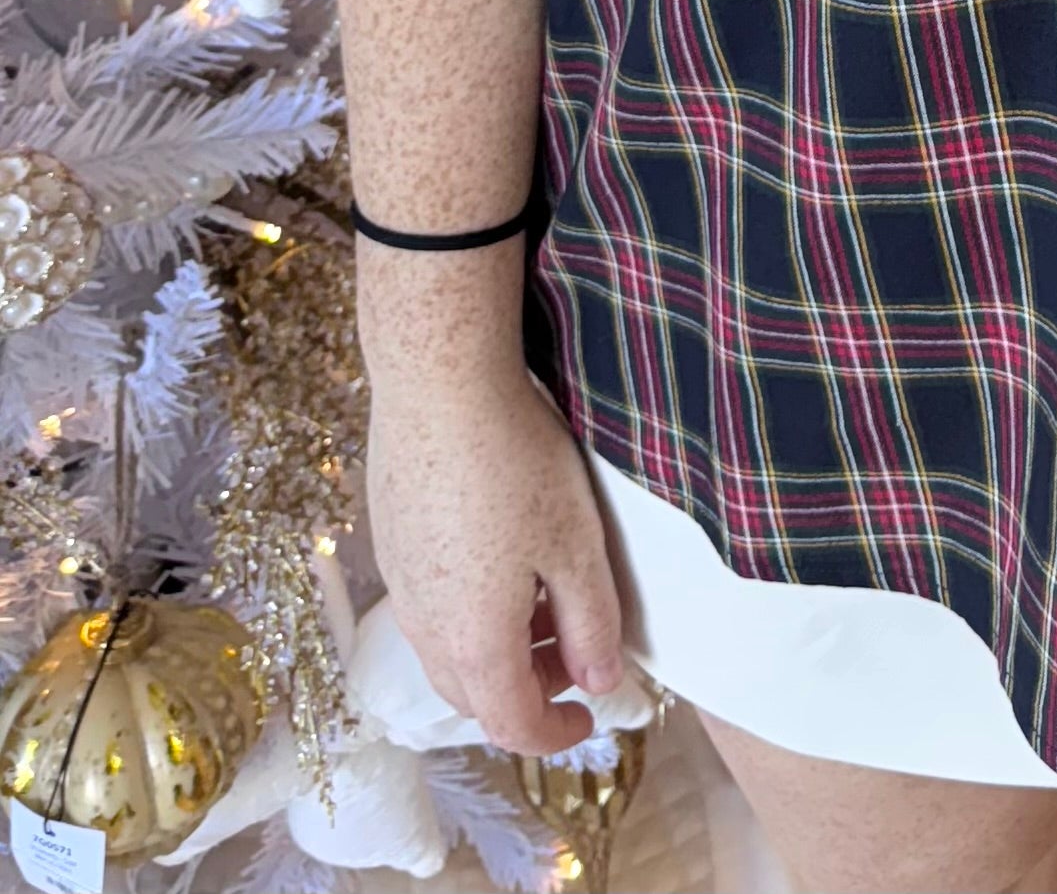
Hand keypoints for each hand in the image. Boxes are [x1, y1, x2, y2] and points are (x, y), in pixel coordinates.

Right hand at [364, 359, 625, 754]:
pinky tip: (505, 553)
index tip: (589, 719)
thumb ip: (592, 624)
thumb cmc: (514, 463)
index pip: (512, 726)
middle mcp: (424, 627)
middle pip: (474, 695)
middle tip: (576, 653)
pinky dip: (471, 610)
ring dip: (500, 649)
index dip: (554, 736)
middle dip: (530, 691)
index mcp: (473, 643)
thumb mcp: (576, 547)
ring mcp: (400, 583)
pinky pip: (430, 606)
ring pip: (449, 650)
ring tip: (548, 597)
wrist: (438, 385)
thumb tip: (599, 681)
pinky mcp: (391, 542)